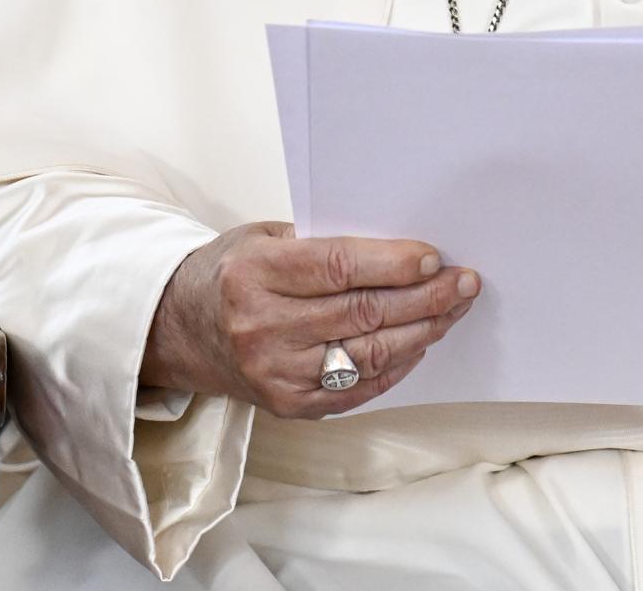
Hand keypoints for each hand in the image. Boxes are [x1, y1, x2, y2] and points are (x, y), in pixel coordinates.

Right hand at [142, 222, 479, 417]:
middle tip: (464, 282)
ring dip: (422, 332)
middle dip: (424, 298)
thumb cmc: (229, 273)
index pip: (338, 268)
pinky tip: (421, 343)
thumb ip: (320, 240)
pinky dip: (397, 366)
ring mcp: (276, 374)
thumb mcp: (261, 237)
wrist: (179, 330)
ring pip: (368, 355)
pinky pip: (358, 388)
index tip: (434, 258)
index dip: (393, 264)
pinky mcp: (290, 405)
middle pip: (363, 314)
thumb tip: (397, 248)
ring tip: (453, 310)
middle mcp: (263, 328)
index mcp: (255, 275)